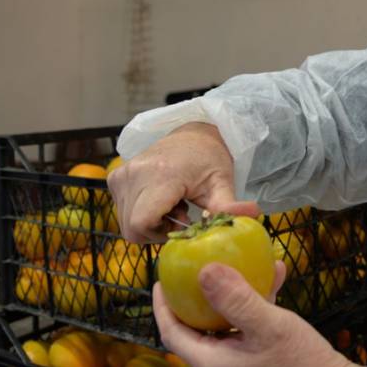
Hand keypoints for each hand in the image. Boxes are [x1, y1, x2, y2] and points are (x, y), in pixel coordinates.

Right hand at [108, 122, 258, 242]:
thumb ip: (229, 205)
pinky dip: (140, 212)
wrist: (193, 132)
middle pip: (132, 228)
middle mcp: (135, 173)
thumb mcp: (222, 182)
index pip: (141, 223)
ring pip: (125, 222)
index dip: (160, 233)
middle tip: (181, 214)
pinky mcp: (115, 177)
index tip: (181, 223)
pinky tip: (161, 199)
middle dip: (157, 230)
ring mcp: (121, 174)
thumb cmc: (210, 158)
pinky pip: (122, 210)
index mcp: (161, 175)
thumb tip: (252, 215)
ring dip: (150, 222)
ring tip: (173, 204)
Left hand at [153, 263, 365, 366]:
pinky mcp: (259, 366)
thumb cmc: (301, 366)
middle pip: (197, 328)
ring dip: (235, 295)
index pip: (172, 333)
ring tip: (245, 263)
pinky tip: (275, 280)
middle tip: (199, 265)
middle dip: (200, 295)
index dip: (164, 305)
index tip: (164, 277)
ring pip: (226, 326)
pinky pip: (247, 332)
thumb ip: (235, 299)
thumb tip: (203, 271)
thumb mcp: (268, 326)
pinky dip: (255, 307)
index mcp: (212, 365)